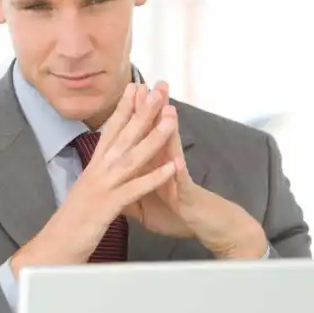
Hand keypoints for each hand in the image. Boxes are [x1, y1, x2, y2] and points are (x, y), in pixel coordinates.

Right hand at [11, 82, 176, 272]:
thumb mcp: (85, 193)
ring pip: (132, 156)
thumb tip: (102, 165)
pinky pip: (135, 189)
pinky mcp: (107, 206)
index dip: (125, 107)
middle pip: (123, 135)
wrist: (52, 249)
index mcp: (93, 167)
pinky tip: (170, 167)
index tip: (137, 86)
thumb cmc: (70, 225)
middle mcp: (97, 171)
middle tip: (158, 88)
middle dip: (142, 111)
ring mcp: (102, 187)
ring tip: (171, 119)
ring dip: (153, 137)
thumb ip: (96, 177)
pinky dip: (153, 177)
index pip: (111, 130)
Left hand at [125, 83, 267, 259]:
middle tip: (151, 84)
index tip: (128, 91)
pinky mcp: (186, 194)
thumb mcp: (144, 203)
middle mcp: (166, 165)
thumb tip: (112, 180)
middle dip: (153, 110)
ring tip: (168, 109)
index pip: (142, 135)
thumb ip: (131, 187)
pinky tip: (177, 161)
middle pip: (158, 133)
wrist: (201, 228)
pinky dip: (178, 172)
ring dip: (170, 131)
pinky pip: (182, 183)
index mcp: (152, 165)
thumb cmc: (175, 214)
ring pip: (173, 151)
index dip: (134, 115)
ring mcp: (177, 177)